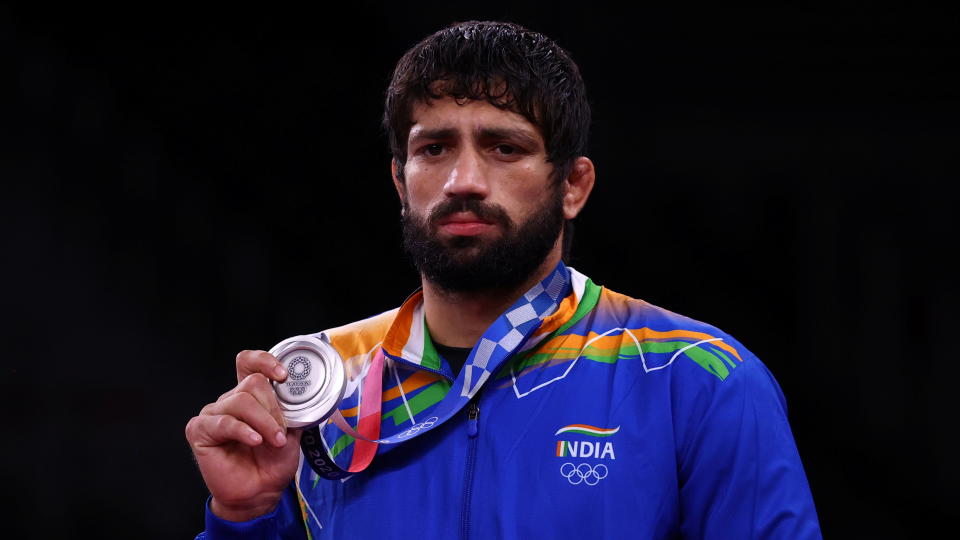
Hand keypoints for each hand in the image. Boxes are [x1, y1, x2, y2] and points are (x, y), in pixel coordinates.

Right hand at [185, 350, 302, 521]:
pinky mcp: (200, 430)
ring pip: (241, 401)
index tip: (282, 375)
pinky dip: (244, 431)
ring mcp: (213, 414)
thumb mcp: (292, 430)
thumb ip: (292, 408)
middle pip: (251, 383)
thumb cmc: (273, 461)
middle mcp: (230, 400)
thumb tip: (300, 391)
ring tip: (274, 441)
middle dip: (273, 407)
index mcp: (250, 395)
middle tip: (282, 431)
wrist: (260, 491)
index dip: (264, 361)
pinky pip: (224, 422)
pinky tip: (255, 441)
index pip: (249, 363)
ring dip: (263, 422)